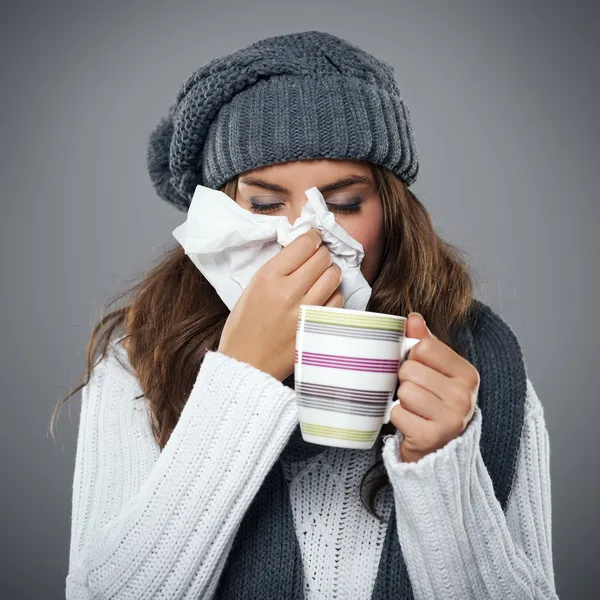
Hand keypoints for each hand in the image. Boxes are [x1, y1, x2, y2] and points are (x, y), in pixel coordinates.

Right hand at [218, 229, 343, 381]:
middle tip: (318, 260)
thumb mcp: (252, 288)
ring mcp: (305, 310)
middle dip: (322, 255)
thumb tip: (301, 250)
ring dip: (331, 274)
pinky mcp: (316, 326)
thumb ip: (277, 269)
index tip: (314, 240)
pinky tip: (324, 299)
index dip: (313, 238)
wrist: (245, 363)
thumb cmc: (244, 326)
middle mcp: (288, 290)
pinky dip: (334, 296)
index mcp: (268, 276)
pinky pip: (338, 301)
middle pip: (322, 258)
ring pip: (334, 277)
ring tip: (323, 278)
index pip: (305, 244)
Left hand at [390, 312, 479, 462]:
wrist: (439, 449)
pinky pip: (397, 413)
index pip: (424, 347)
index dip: (414, 357)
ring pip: (404, 391)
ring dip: (401, 400)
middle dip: (406, 380)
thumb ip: (425, 341)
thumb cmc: (435, 403)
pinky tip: (411, 423)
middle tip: (417, 393)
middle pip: (411, 370)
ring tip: (415, 408)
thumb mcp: (436, 370)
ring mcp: (450, 419)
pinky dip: (397, 417)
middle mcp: (464, 396)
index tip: (422, 371)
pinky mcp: (431, 437)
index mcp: (468, 374)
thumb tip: (413, 317)